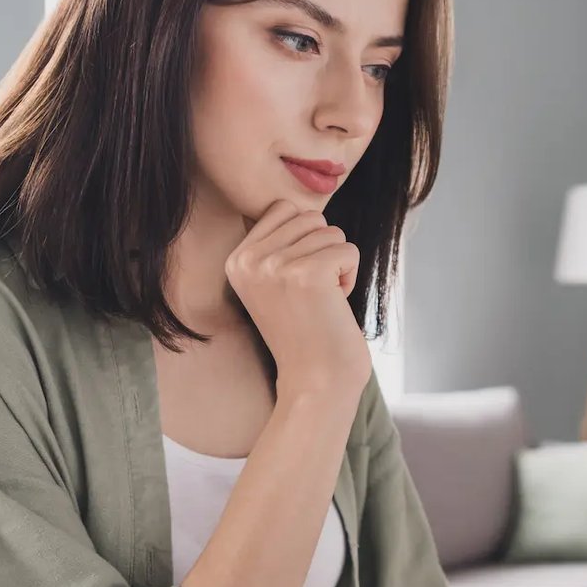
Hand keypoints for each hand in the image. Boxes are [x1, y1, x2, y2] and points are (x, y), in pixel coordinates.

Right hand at [225, 199, 371, 403]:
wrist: (316, 380)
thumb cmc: (305, 331)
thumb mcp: (273, 281)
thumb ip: (279, 242)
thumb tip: (301, 206)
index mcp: (236, 259)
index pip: (283, 208)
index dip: (305, 240)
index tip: (298, 280)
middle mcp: (249, 260)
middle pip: (310, 217)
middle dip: (323, 251)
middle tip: (312, 294)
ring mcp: (275, 266)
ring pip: (331, 232)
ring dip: (337, 266)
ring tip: (321, 301)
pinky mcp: (307, 273)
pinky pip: (348, 250)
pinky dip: (351, 276)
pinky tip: (333, 304)